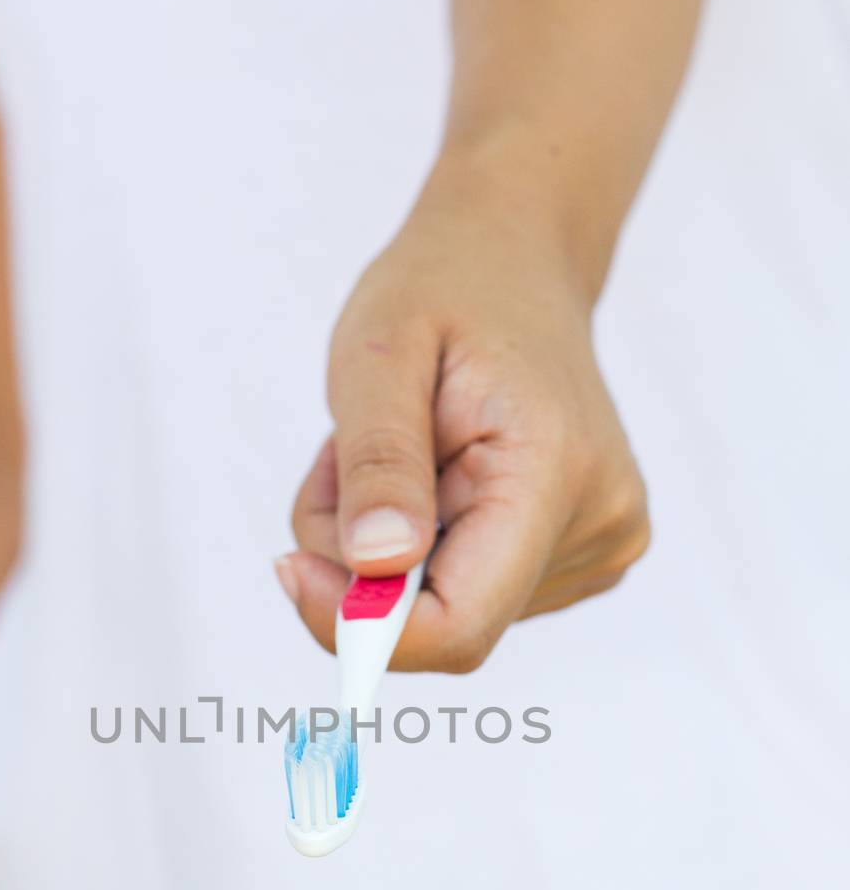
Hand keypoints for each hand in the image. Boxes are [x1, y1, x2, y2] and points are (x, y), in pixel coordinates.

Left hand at [279, 151, 649, 670]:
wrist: (518, 261)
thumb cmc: (447, 290)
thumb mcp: (380, 352)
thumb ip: (377, 462)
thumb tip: (376, 566)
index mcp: (557, 472)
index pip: (461, 627)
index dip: (364, 628)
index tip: (291, 568)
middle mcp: (599, 523)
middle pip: (441, 622)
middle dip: (361, 564)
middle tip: (344, 460)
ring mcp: (600, 545)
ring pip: (443, 609)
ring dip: (383, 549)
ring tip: (400, 447)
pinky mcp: (582, 557)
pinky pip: (465, 591)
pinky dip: (419, 546)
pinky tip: (434, 470)